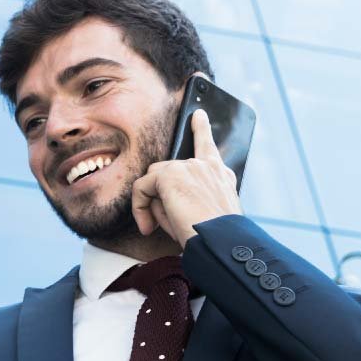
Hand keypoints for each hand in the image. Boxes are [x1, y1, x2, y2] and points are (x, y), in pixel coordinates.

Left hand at [130, 101, 241, 246]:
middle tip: (160, 224)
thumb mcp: (203, 217)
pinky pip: (142, 187)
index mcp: (222, 177)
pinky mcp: (171, 175)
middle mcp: (208, 167)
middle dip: (160, 195)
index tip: (198, 116)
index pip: (208, 148)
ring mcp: (190, 167)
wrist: (221, 244)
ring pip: (154, 180)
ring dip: (152, 203)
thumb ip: (183, 200)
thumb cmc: (214, 239)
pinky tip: (147, 226)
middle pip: (168, 171)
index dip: (202, 130)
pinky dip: (139, 207)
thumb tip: (155, 198)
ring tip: (158, 227)